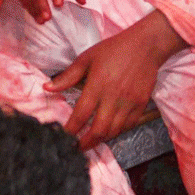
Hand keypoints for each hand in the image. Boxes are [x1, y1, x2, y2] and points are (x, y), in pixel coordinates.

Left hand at [44, 10, 186, 148]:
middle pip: (99, 129)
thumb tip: (47, 88)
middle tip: (79, 148)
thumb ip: (68, 76)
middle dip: (87, 142)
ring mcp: (130, 102)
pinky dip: (119, 131)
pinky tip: (111, 131)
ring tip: (93, 141)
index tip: (64, 138)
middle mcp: (114, 97)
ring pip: (115, 130)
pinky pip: (130, 125)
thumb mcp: (87, 58)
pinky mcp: (141, 103)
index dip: (71, 130)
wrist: (146, 46)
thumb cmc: (114, 50)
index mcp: (97, 85)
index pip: (81, 115)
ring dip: (102, 139)